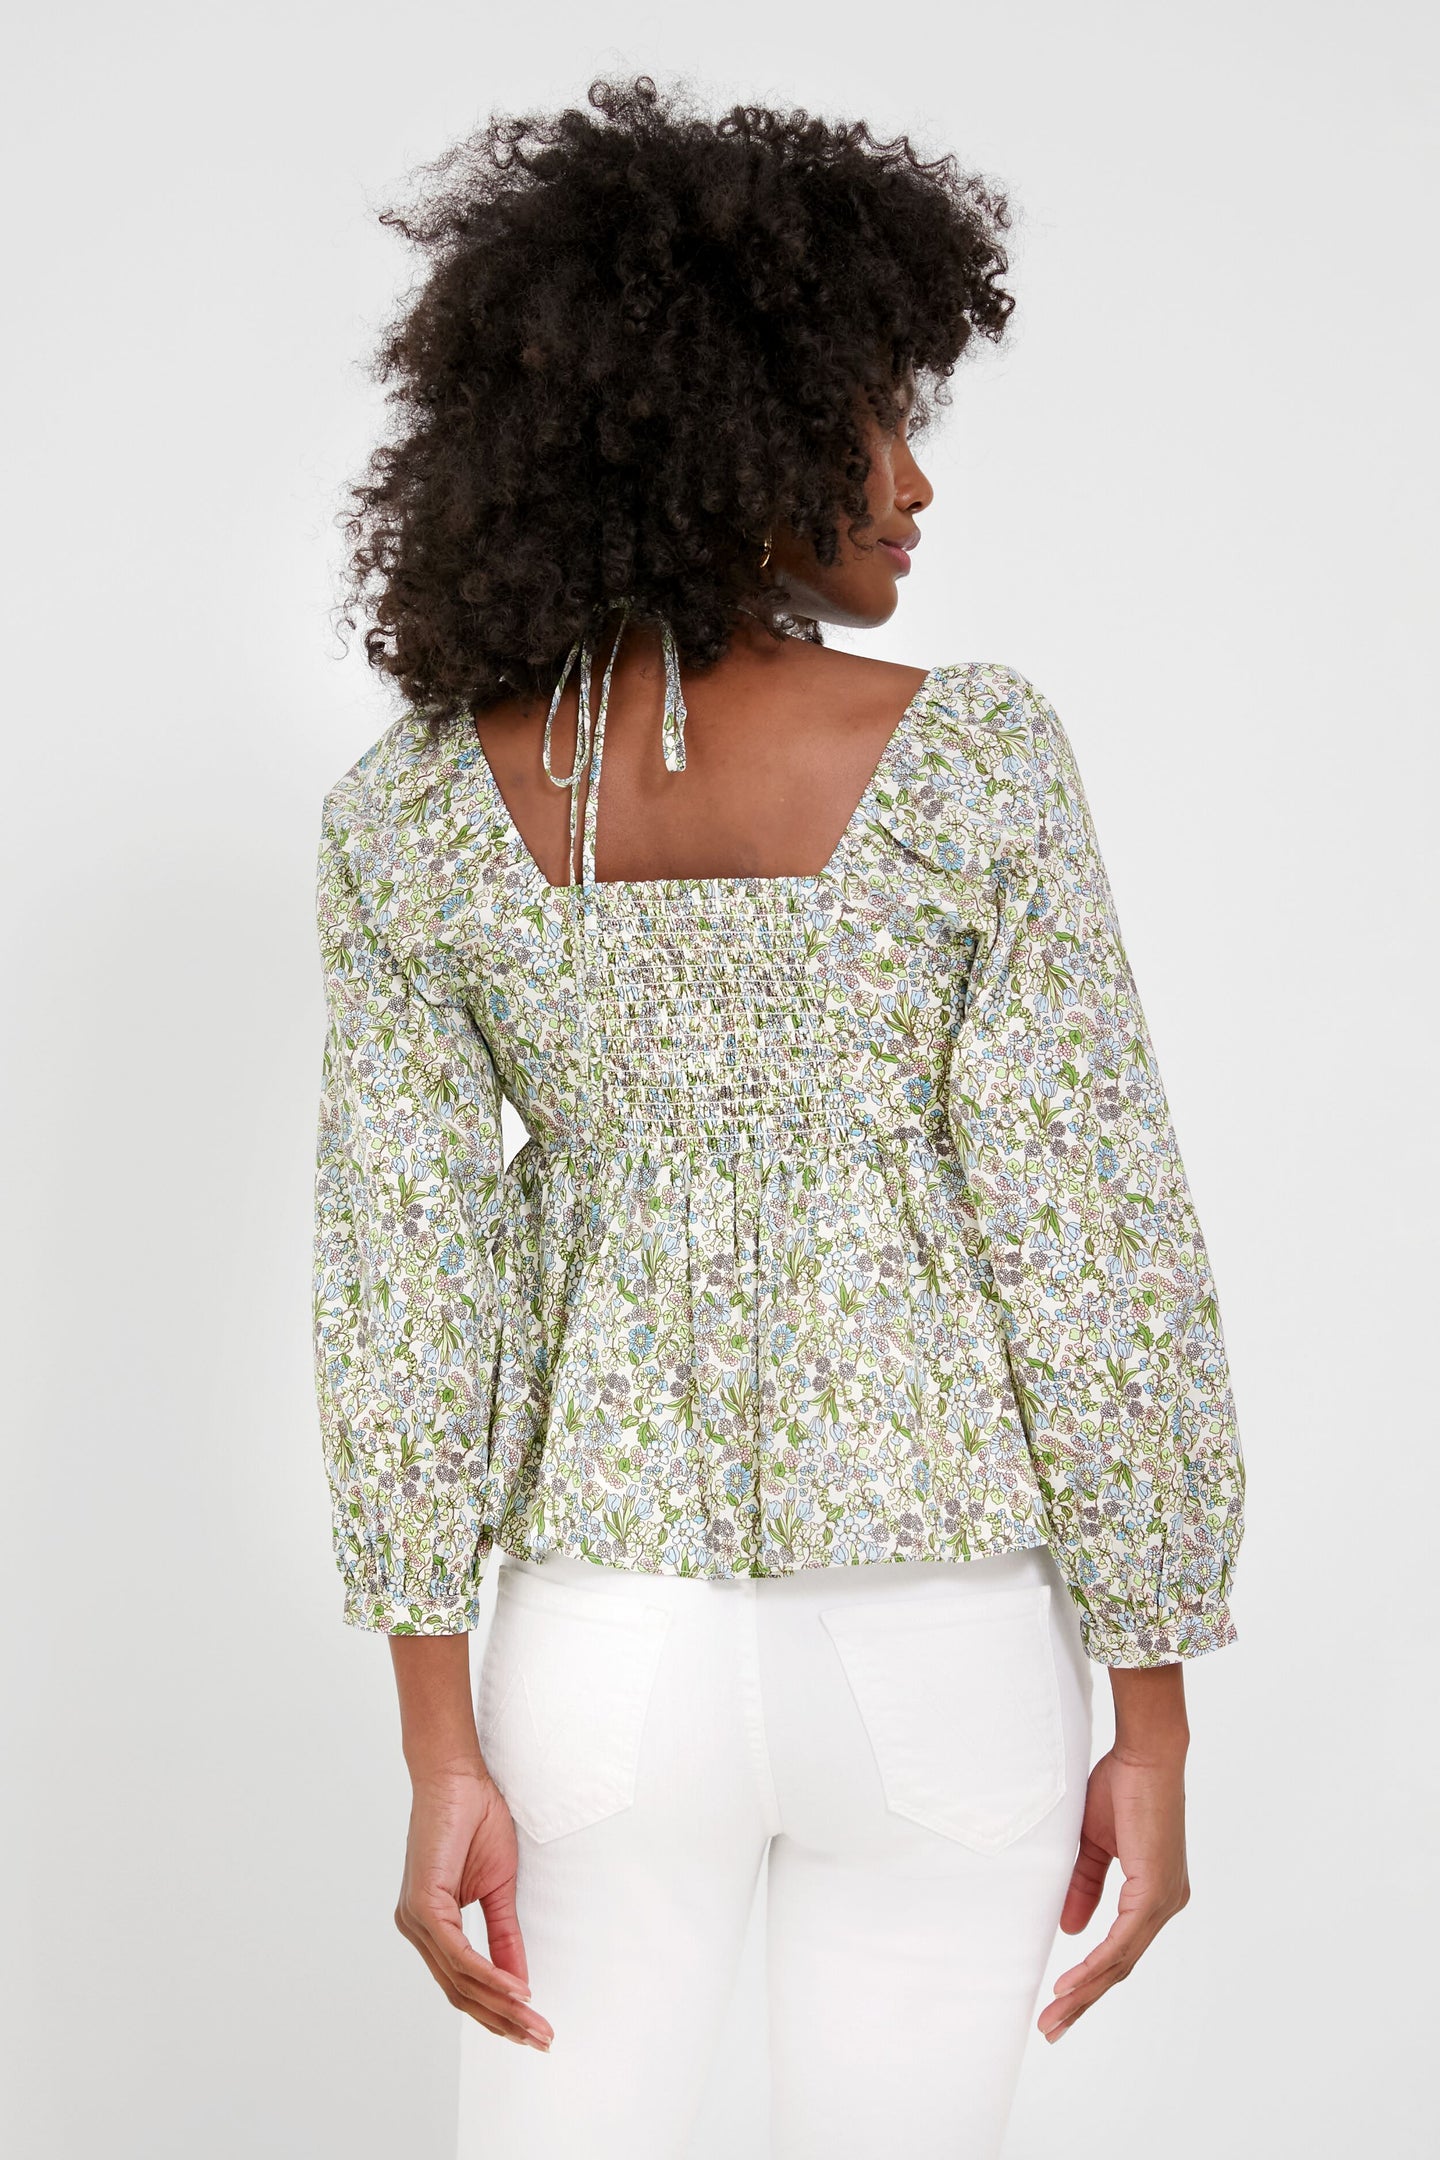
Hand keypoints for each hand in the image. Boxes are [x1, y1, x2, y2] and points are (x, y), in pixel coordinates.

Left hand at [394, 1767, 553, 2050]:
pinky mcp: (421, 1904)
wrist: (457, 1775)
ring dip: (500, 2005)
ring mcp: (415, 1918)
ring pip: (459, 1979)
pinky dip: (489, 1974)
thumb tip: (520, 1984)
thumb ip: (504, 1937)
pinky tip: (515, 1989)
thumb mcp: (498, 1887)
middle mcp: (416, 1927)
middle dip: (503, 2020)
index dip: (498, 2011)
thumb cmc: (474, 1820)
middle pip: (460, 1992)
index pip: (463, 1983)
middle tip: (540, 2038)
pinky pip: (457, 1953)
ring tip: (533, 2022)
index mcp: (430, 1925)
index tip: (533, 2028)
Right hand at [1037, 1729, 1190, 2041]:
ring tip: (1055, 2017)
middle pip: (1119, 1966)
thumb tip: (1071, 1929)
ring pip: (1119, 1962)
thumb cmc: (1123, 1787)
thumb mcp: (1094, 1845)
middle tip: (1052, 2028)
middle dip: (1082, 2000)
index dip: (1089, 1979)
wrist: (1145, 1755)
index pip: (1118, 1950)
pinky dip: (1096, 1966)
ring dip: (1084, 1992)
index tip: (1059, 2001)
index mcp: (1153, 1894)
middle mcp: (1164, 1904)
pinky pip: (1122, 1941)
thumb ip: (1085, 1886)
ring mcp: (1163, 1901)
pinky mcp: (1154, 1893)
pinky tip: (1074, 1985)